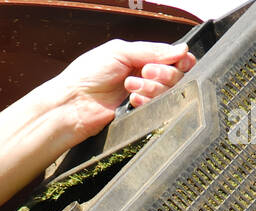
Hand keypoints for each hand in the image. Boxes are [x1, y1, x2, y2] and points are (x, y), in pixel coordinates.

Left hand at [56, 40, 195, 137]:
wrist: (73, 103)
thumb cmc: (88, 74)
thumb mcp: (120, 51)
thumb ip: (151, 50)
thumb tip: (182, 50)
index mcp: (140, 58)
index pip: (172, 58)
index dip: (179, 60)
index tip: (180, 60)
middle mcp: (144, 77)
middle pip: (175, 76)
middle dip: (163, 73)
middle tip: (144, 72)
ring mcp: (142, 98)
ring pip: (167, 93)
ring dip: (152, 88)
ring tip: (130, 86)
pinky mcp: (137, 116)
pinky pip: (156, 110)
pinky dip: (147, 102)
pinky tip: (131, 100)